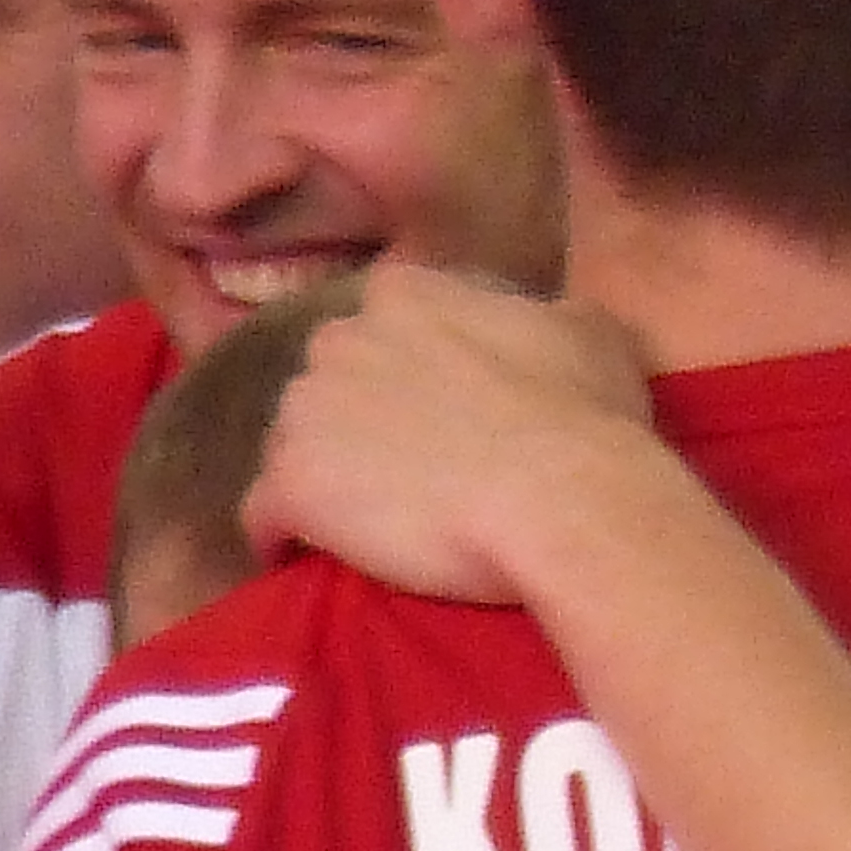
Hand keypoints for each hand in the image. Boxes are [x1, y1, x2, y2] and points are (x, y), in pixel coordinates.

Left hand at [241, 261, 653, 599]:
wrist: (562, 496)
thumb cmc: (582, 411)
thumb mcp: (588, 331)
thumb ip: (543, 314)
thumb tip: (544, 323)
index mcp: (405, 292)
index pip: (382, 323)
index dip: (407, 367)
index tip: (437, 407)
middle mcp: (341, 337)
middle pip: (329, 378)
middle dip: (354, 416)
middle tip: (405, 467)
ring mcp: (308, 410)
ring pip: (292, 442)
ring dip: (320, 474)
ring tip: (363, 521)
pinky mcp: (291, 485)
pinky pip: (262, 514)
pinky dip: (281, 536)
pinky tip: (309, 558)